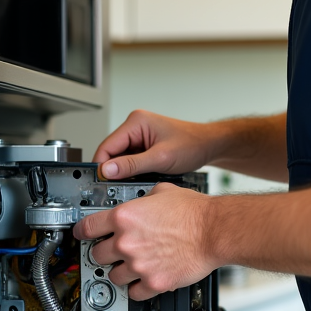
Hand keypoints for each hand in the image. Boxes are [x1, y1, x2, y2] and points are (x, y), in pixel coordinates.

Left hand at [73, 183, 219, 300]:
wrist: (215, 231)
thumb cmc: (194, 212)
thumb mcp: (161, 192)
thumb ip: (141, 201)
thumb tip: (138, 203)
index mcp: (124, 217)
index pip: (88, 228)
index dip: (82, 233)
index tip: (81, 236)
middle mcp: (127, 242)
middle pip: (97, 255)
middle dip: (104, 254)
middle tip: (113, 252)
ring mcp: (138, 264)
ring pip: (114, 276)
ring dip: (121, 272)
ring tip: (133, 267)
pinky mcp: (154, 282)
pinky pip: (134, 292)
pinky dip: (138, 289)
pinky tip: (144, 281)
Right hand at [93, 110, 215, 179]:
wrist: (208, 146)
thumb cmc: (192, 144)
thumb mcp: (160, 158)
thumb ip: (132, 165)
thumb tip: (108, 170)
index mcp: (136, 122)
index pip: (107, 146)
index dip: (102, 166)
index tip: (102, 183)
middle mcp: (134, 126)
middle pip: (112, 153)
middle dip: (115, 170)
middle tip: (120, 187)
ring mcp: (139, 136)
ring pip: (120, 159)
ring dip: (125, 172)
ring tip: (137, 181)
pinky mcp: (144, 146)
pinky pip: (131, 161)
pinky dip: (134, 172)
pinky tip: (143, 177)